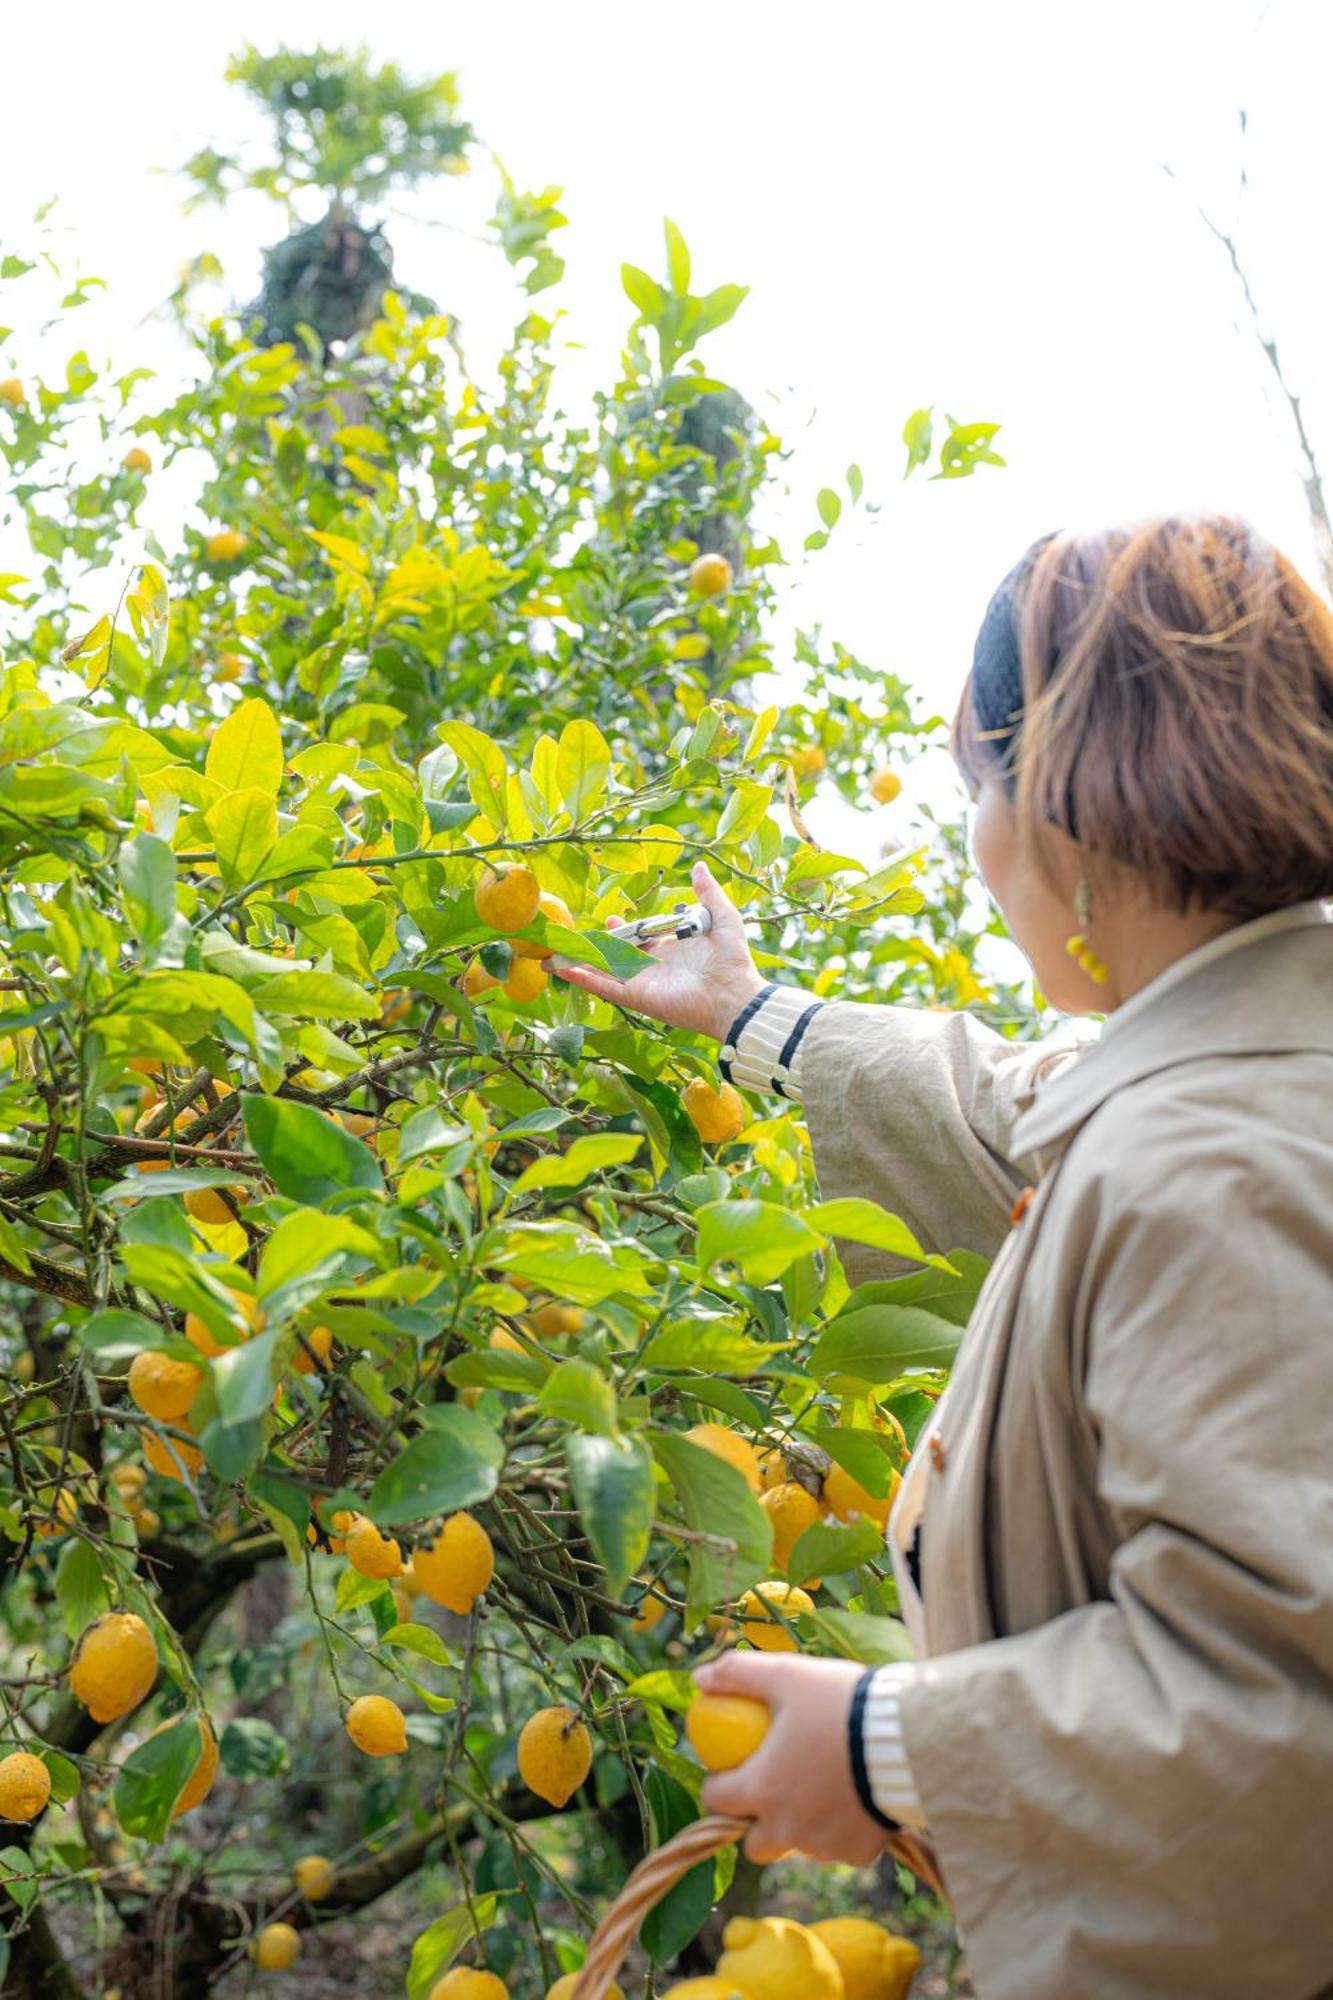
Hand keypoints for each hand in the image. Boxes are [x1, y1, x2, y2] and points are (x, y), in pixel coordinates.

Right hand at [551, 859, 765, 1042]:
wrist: (733, 993)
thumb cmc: (731, 959)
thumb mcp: (721, 916)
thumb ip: (708, 892)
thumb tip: (699, 866)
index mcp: (668, 948)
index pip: (639, 937)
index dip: (623, 929)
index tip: (610, 917)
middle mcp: (651, 966)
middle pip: (614, 954)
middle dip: (592, 946)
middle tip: (569, 937)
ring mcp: (641, 982)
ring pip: (601, 970)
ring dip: (576, 963)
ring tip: (551, 956)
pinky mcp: (636, 996)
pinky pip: (604, 987)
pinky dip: (582, 979)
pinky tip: (561, 969)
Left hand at [694, 1650, 888, 1867]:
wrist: (904, 1737)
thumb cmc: (838, 1704)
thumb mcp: (785, 1675)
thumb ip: (738, 1674)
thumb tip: (699, 1676)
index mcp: (761, 1788)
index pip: (716, 1801)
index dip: (718, 1785)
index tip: (731, 1770)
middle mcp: (786, 1827)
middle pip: (754, 1842)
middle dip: (756, 1824)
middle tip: (774, 1791)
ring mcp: (823, 1846)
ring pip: (799, 1846)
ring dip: (800, 1826)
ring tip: (818, 1790)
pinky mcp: (858, 1853)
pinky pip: (839, 1848)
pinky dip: (840, 1831)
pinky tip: (852, 1800)